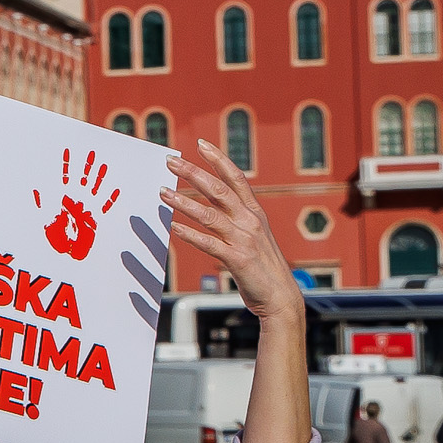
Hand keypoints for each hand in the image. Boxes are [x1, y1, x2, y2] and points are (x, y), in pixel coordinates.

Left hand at [164, 141, 298, 319]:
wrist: (281, 298)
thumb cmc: (263, 266)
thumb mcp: (254, 235)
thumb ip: (236, 218)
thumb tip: (212, 204)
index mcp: (254, 213)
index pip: (236, 178)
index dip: (219, 160)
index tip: (201, 144)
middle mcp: (250, 221)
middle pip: (218, 190)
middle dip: (192, 173)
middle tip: (170, 161)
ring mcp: (245, 240)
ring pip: (210, 214)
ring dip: (183, 202)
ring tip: (161, 193)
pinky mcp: (238, 259)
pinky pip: (209, 243)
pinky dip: (189, 234)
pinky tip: (173, 228)